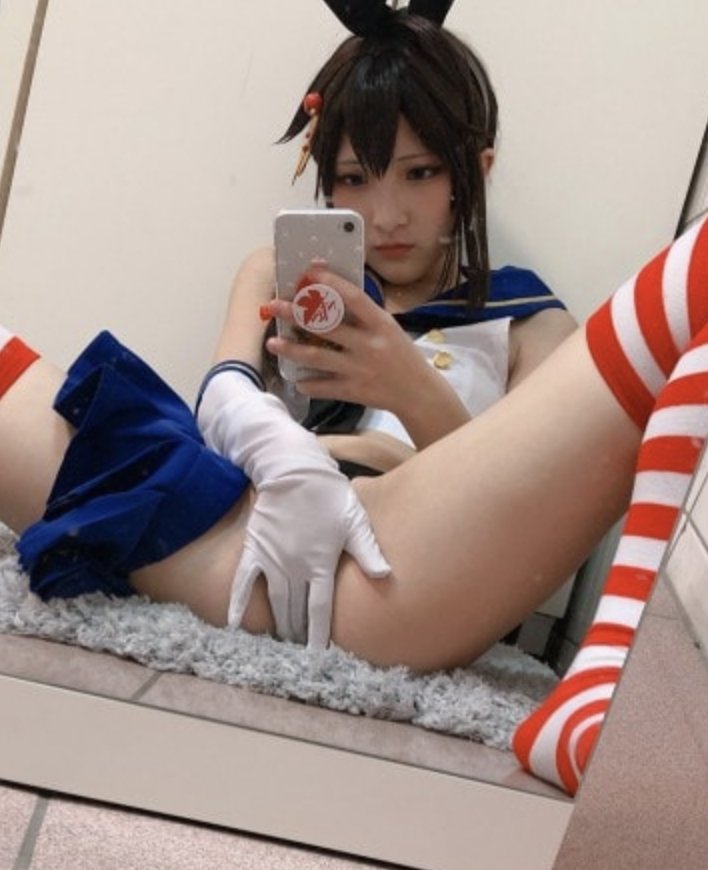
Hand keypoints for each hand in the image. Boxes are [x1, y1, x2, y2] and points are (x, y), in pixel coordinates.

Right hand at [197, 369, 390, 647]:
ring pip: (274, 602)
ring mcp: (272, 561)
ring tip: (282, 644)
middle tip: (301, 656)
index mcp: (320, 564)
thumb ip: (368, 552)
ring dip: (278, 625)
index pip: (319, 610)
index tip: (319, 658)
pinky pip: (244, 582)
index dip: (319, 637)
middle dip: (298, 635)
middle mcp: (294, 568)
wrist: (294, 471)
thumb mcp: (356, 521)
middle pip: (295, 612)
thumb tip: (385, 576)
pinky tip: (233, 625)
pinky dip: (238, 604)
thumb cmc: (330, 496)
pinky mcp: (255, 550)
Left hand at [265, 266, 470, 447]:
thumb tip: (329, 296)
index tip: (308, 272)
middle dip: (295, 314)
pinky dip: (308, 383)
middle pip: (326, 326)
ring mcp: (359, 369)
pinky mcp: (353, 391)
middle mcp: (369, 344)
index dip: (330, 283)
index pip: (353, 297)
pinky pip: (323, 387)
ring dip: (291, 349)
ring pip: (317, 357)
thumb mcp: (389, 328)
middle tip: (273, 306)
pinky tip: (297, 379)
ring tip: (272, 343)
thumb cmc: (402, 355)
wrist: (418, 393)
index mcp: (380, 324)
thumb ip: (363, 316)